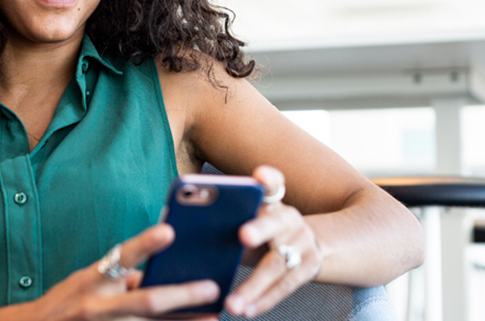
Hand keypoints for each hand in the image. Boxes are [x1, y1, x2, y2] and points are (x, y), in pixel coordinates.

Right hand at [36, 223, 220, 320]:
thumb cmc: (70, 299)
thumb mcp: (89, 280)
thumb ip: (123, 276)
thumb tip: (162, 272)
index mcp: (93, 280)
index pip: (122, 257)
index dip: (145, 244)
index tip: (169, 230)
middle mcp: (98, 306)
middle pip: (145, 302)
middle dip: (181, 296)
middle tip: (212, 288)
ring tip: (214, 318)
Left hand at [225, 165, 321, 317]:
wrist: (308, 243)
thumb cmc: (263, 231)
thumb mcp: (249, 219)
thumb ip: (222, 219)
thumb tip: (174, 225)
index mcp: (272, 201)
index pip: (273, 183)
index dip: (268, 178)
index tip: (260, 176)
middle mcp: (290, 218)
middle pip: (275, 223)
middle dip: (259, 229)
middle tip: (242, 237)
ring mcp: (304, 242)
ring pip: (277, 265)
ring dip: (254, 286)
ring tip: (232, 303)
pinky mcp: (310, 266)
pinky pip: (285, 286)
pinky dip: (264, 300)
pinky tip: (246, 310)